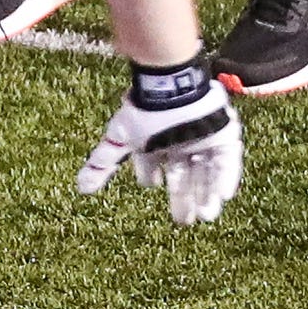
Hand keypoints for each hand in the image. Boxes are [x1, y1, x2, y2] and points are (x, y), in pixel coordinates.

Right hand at [77, 75, 243, 225]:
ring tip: (206, 214)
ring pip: (205, 172)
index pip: (154, 166)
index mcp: (156, 142)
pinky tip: (224, 196)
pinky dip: (226, 178)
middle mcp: (179, 142)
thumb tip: (80, 188)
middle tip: (185, 221)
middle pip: (182, 176)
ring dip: (206, 193)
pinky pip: (227, 161)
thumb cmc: (146, 113)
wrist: (174, 87)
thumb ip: (102, 162)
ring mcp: (203, 139)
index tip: (154, 189)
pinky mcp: (223, 136)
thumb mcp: (121, 138)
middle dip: (183, 198)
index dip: (152, 179)